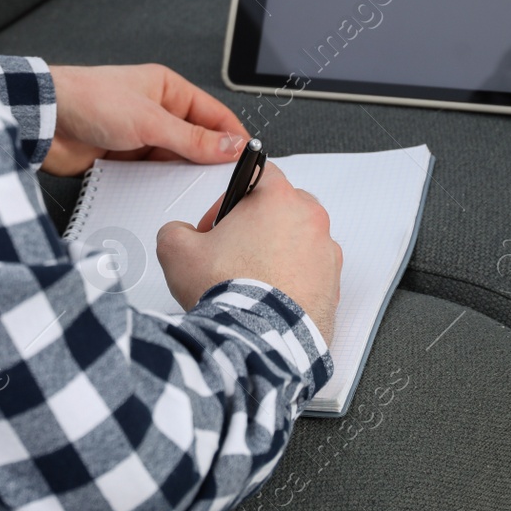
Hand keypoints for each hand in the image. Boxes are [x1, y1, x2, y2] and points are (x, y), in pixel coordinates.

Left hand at [42, 64, 249, 176]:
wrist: (42, 120)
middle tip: (224, 184)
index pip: (214, 114)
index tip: (249, 160)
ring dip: (180, 176)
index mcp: (167, 89)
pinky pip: (150, 177)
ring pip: (173, 162)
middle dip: (208, 162)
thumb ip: (192, 138)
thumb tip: (230, 146)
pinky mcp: (122, 160)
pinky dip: (157, 187)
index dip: (233, 137)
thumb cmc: (88, 99)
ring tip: (194, 193)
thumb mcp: (150, 120)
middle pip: (195, 141)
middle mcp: (155, 112)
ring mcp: (138, 136)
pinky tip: (164, 196)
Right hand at [154, 162, 341, 344]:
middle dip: (259, 224)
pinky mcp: (333, 287)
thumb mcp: (177, 250)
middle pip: (284, 207)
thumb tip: (180, 234)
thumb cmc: (229, 292)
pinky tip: (267, 296)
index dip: (234, 193)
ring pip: (300, 241)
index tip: (224, 215)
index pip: (260, 171)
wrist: (256, 339)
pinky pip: (311, 273)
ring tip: (250, 278)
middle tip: (233, 248)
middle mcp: (310, 222)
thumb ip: (177, 229)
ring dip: (277, 252)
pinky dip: (293, 280)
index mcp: (278, 200)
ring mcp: (326, 256)